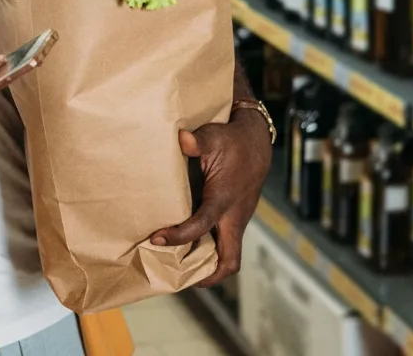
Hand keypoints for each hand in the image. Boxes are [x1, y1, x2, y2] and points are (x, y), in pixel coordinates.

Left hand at [149, 109, 271, 286]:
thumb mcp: (213, 136)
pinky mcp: (235, 217)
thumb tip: (182, 139)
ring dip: (208, 265)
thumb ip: (197, 141)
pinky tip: (188, 247)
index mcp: (225, 199)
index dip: (179, 235)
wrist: (256, 141)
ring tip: (178, 269)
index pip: (203, 225)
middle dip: (207, 275)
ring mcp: (237, 219)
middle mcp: (234, 215)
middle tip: (177, 277)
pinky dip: (210, 250)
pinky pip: (225, 243)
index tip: (156, 238)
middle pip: (229, 260)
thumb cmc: (232, 140)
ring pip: (228, 254)